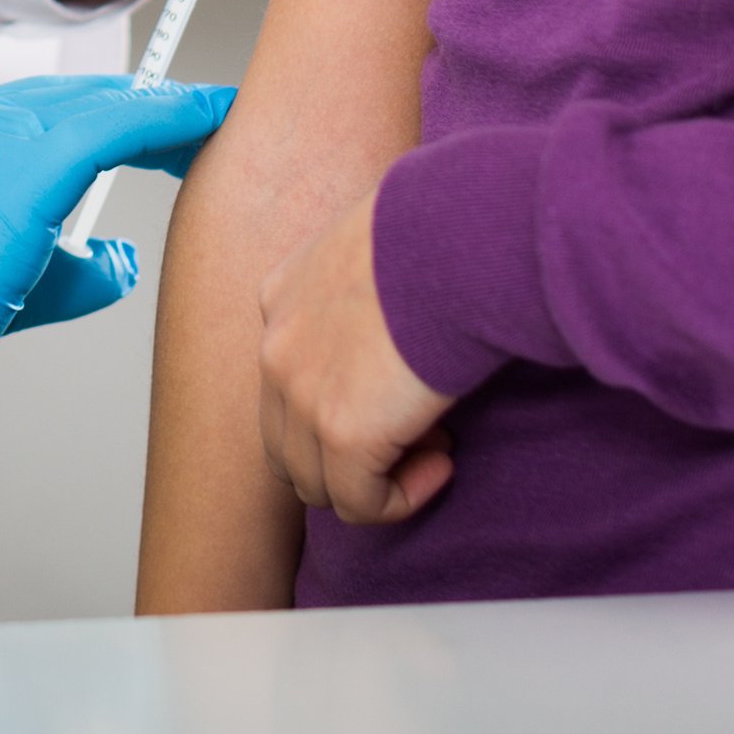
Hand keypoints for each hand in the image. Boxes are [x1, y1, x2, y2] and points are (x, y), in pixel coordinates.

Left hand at [256, 184, 457, 524]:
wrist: (456, 238)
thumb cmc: (442, 230)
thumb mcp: (381, 242)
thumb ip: (371, 279)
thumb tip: (411, 301)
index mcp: (281, 297)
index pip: (285, 381)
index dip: (343, 403)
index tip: (404, 389)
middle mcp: (276, 348)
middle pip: (287, 442)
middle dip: (349, 455)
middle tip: (418, 428)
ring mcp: (300, 395)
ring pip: (317, 483)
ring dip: (377, 479)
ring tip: (435, 445)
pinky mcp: (341, 433)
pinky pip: (360, 503)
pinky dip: (401, 498)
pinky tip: (443, 463)